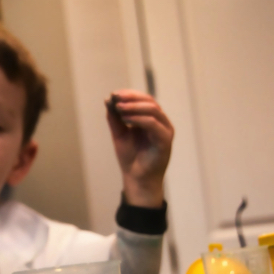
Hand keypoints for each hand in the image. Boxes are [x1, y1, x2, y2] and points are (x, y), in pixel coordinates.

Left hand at [106, 89, 173, 207]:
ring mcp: (165, 131)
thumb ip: (115, 118)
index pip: (144, 99)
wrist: (136, 179)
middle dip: (131, 98)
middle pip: (149, 101)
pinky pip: (154, 124)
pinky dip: (139, 119)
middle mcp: (161, 122)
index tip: (114, 94)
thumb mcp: (119, 133)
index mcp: (152, 119)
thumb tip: (109, 99)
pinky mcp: (165, 141)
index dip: (129, 94)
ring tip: (119, 108)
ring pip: (153, 110)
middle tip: (116, 98)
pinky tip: (126, 119)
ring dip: (134, 106)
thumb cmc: (130, 158)